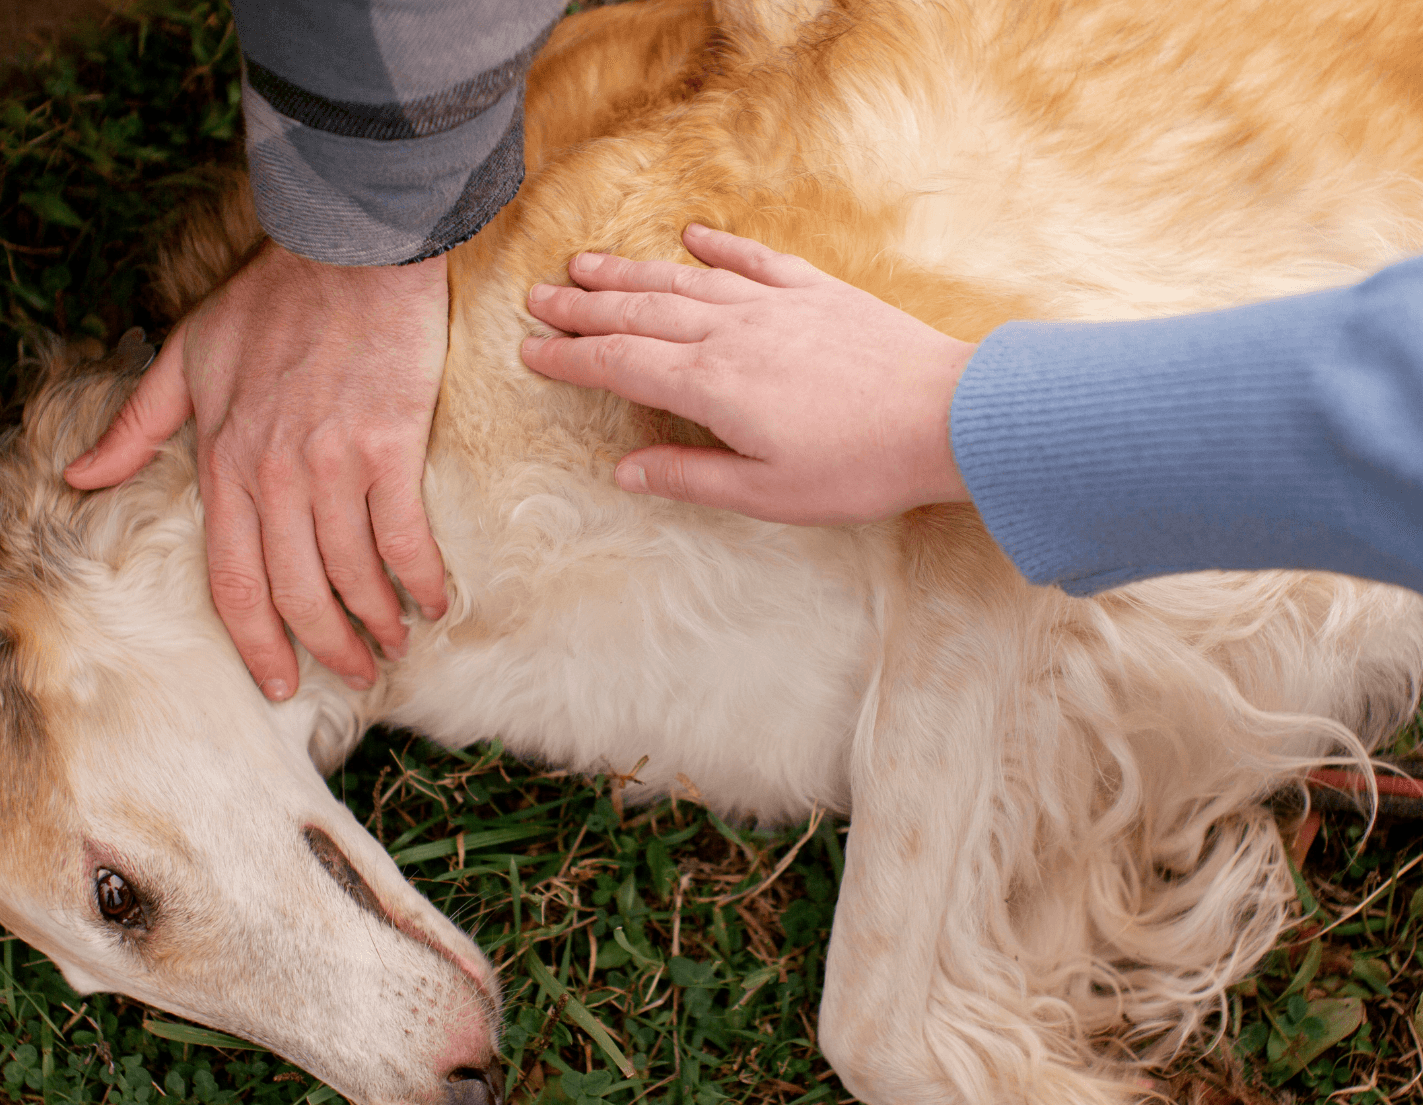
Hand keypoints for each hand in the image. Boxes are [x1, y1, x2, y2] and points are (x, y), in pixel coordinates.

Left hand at [65, 241, 448, 700]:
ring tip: (393, 646)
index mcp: (223, 463)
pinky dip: (420, 580)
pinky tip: (434, 604)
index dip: (257, 644)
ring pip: (351, 575)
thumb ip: (135, 425)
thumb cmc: (271, 298)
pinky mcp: (387, 447)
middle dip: (325, 648)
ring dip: (376, 624)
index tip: (277, 683)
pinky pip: (402, 538)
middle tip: (353, 675)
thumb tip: (76, 478)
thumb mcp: (185, 357)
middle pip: (296, 594)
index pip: (234, 581)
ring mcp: (332, 466)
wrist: (347, 244)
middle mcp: (273, 477)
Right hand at [519, 223, 976, 524]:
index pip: (621, 364)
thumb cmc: (859, 466)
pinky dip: (717, 247)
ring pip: (684, 281)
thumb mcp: (767, 494)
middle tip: (538, 297)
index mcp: (712, 387)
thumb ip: (690, 477)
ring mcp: (775, 306)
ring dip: (630, 271)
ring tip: (586, 263)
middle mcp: (732, 335)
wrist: (948, 417)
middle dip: (582, 306)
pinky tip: (691, 237)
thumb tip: (625, 473)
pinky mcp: (817, 293)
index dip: (570, 358)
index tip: (530, 352)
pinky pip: (754, 261)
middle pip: (640, 312)